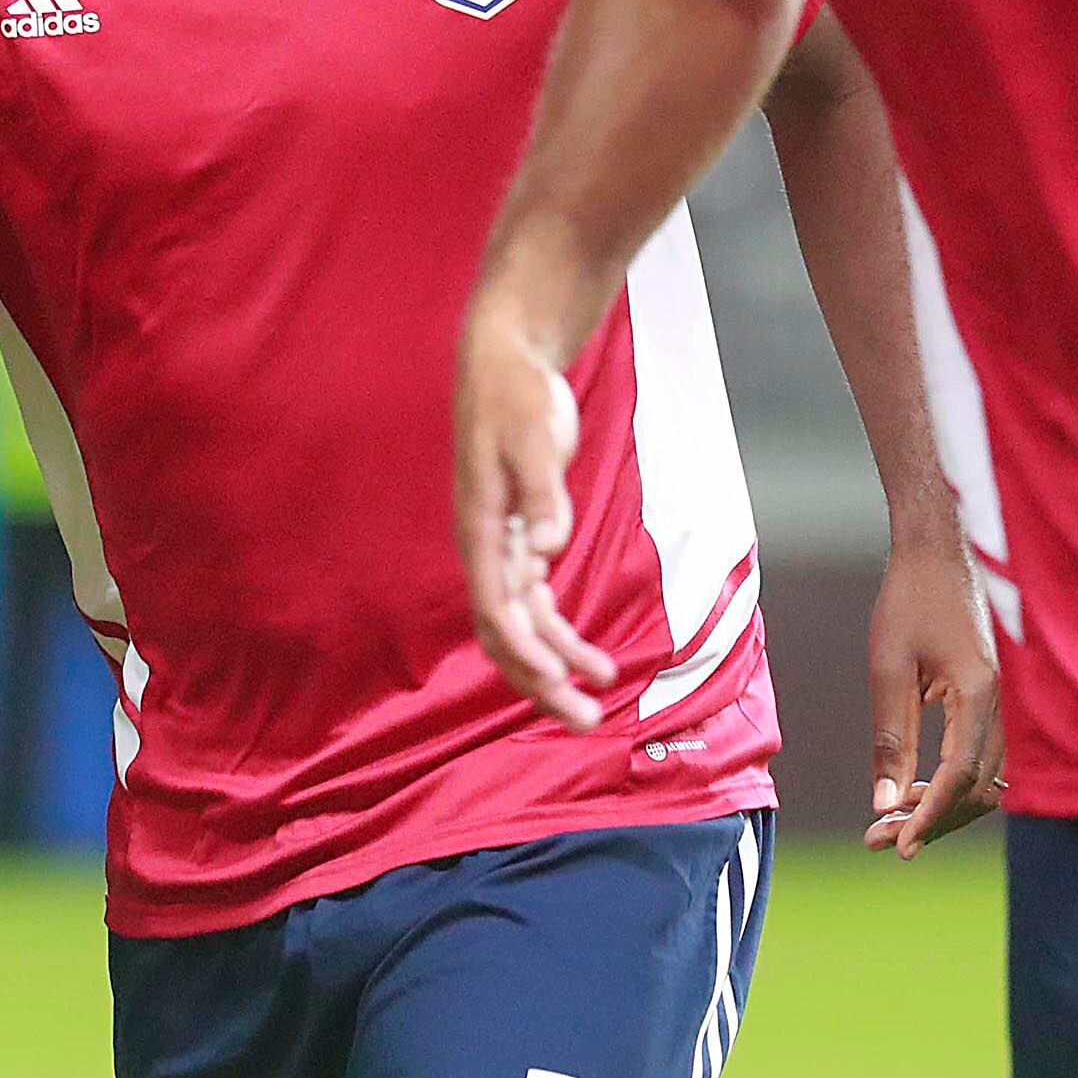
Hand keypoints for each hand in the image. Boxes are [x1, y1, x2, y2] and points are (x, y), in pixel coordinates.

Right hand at [454, 303, 614, 732]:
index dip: (525, 649)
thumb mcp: (534, 436)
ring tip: (598, 700)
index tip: (558, 679)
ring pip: (525, 627)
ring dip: (557, 666)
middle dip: (541, 680)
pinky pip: (538, 604)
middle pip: (507, 633)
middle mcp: (486, 548)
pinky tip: (593, 660)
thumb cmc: (515, 394)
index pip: (496, 608)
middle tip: (583, 719)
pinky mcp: (522, 536)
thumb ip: (542, 493)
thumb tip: (549, 547)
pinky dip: (563, 634)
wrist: (505, 359)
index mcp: (480, 529)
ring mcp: (503, 547)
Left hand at [860, 526, 1001, 858]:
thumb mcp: (889, 669)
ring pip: (984, 778)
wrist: (941, 548)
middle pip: (978, 789)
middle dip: (932, 821)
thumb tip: (884, 803)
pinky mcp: (995, 697)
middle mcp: (1004, 705)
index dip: (929, 818)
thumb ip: (890, 739)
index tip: (894, 845)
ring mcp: (1005, 701)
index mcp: (980, 695)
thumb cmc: (911, 598)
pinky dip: (953, 780)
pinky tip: (915, 788)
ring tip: (890, 820)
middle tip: (879, 842)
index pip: (960, 778)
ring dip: (943, 804)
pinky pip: (983, 755)